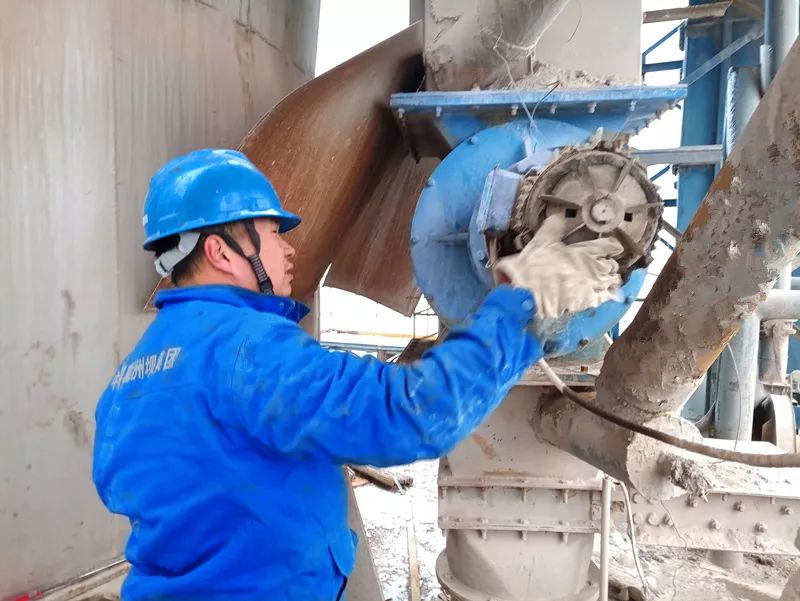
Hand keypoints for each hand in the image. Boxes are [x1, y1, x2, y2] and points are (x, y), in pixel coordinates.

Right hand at [493, 215, 623, 319]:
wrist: (526, 293)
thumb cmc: (534, 265)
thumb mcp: (542, 240)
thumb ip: (554, 226)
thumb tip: (560, 217)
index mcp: (585, 251)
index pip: (609, 246)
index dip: (613, 246)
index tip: (613, 247)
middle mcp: (593, 269)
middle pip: (613, 265)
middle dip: (610, 264)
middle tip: (604, 264)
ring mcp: (592, 287)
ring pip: (612, 283)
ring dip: (610, 280)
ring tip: (605, 280)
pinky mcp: (587, 303)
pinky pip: (604, 298)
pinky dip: (605, 296)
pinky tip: (602, 294)